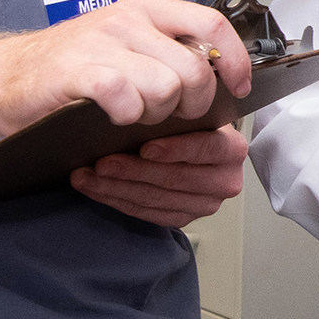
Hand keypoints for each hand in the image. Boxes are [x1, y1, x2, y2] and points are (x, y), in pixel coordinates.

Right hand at [0, 0, 251, 134]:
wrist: (4, 77)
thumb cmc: (70, 68)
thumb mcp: (126, 44)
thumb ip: (167, 49)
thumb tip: (220, 76)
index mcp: (146, 9)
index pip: (213, 25)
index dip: (235, 61)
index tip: (238, 90)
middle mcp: (127, 19)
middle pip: (194, 69)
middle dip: (190, 105)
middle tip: (168, 115)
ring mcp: (102, 41)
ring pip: (166, 88)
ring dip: (155, 115)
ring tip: (133, 114)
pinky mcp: (78, 70)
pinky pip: (127, 100)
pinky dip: (125, 117)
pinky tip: (112, 117)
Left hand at [73, 123, 247, 227]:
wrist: (187, 145)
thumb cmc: (184, 123)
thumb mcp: (189, 107)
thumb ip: (178, 107)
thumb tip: (141, 101)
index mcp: (231, 149)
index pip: (207, 148)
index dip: (175, 149)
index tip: (145, 147)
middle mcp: (224, 180)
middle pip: (176, 179)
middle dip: (133, 171)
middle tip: (102, 161)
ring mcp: (203, 203)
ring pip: (155, 199)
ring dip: (115, 187)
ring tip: (87, 175)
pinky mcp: (182, 217)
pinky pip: (146, 214)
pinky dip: (116, 200)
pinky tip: (96, 187)